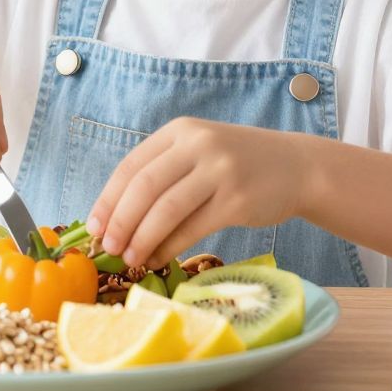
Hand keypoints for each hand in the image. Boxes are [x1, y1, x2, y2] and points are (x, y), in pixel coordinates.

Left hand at [86, 117, 308, 267]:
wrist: (298, 167)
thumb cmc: (239, 165)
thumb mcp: (199, 154)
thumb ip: (163, 175)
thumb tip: (117, 221)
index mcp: (180, 131)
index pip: (130, 166)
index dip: (108, 199)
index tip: (93, 228)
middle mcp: (198, 144)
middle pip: (144, 187)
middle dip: (120, 222)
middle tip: (108, 249)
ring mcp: (220, 170)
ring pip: (166, 209)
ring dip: (142, 238)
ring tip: (130, 259)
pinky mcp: (237, 199)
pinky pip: (193, 227)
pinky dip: (170, 247)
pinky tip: (158, 259)